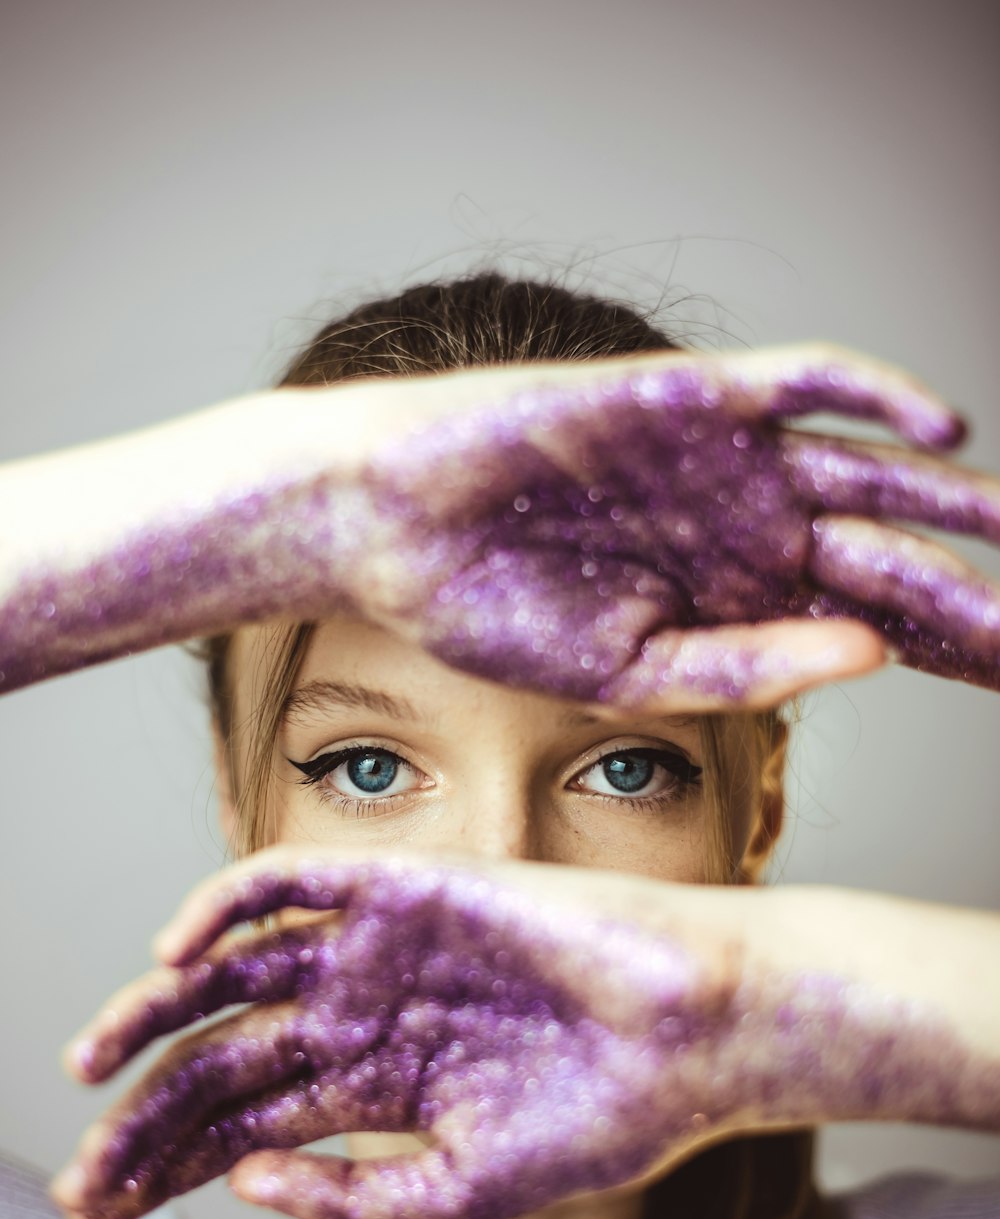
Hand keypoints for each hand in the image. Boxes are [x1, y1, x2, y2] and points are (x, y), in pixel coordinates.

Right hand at [5, 344, 998, 705]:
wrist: (392, 524)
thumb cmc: (489, 609)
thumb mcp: (629, 672)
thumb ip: (750, 666)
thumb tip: (875, 656)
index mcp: (730, 600)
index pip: (868, 620)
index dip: (945, 644)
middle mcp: (745, 526)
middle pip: (889, 548)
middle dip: (969, 581)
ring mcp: (727, 459)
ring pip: (869, 471)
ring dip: (951, 497)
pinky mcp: (697, 395)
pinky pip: (807, 383)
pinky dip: (876, 397)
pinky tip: (943, 432)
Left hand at [51, 850, 997, 1218]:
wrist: (698, 1030)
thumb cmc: (607, 1116)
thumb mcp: (467, 1189)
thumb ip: (355, 1196)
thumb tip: (242, 1183)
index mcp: (380, 1089)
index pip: (246, 1125)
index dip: (168, 1164)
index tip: (104, 1207)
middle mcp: (365, 1017)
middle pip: (224, 1059)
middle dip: (147, 1116)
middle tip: (86, 1173)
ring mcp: (379, 952)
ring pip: (235, 972)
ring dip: (157, 1011)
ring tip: (93, 1059)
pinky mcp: (405, 887)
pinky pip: (289, 882)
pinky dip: (224, 905)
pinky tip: (176, 955)